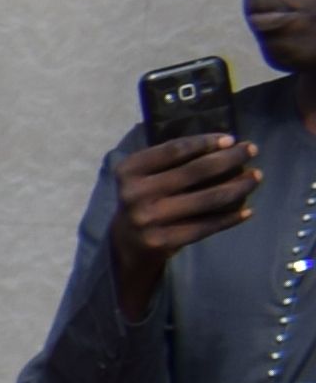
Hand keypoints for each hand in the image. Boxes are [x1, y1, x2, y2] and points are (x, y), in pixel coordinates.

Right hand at [112, 127, 258, 288]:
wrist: (126, 243)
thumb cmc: (145, 197)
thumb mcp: (146, 174)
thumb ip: (173, 159)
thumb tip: (225, 144)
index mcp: (130, 171)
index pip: (175, 150)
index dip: (206, 142)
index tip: (231, 139)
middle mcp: (135, 194)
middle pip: (196, 171)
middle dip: (230, 158)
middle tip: (252, 150)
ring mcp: (149, 219)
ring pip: (208, 199)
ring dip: (239, 187)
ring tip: (256, 177)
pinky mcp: (163, 241)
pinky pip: (206, 226)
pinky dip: (230, 217)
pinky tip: (247, 210)